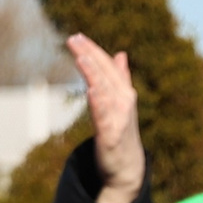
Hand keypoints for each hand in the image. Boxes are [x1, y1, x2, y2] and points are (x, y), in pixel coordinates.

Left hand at [65, 34, 144, 202]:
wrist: (128, 166)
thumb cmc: (122, 131)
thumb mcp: (120, 102)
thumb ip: (120, 78)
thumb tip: (120, 54)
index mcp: (123, 91)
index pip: (106, 65)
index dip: (92, 50)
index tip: (76, 36)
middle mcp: (124, 100)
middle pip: (104, 73)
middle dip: (89, 55)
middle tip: (73, 39)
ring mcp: (119, 117)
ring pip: (104, 90)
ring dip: (94, 73)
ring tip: (81, 57)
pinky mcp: (112, 135)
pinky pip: (104, 117)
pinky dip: (99, 104)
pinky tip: (91, 91)